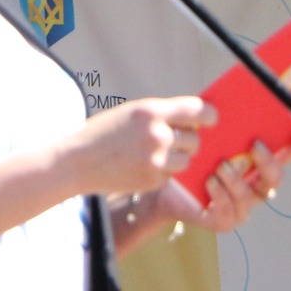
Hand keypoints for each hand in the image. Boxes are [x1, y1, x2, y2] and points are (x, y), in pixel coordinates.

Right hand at [60, 96, 217, 196]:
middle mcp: (157, 134)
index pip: (196, 110)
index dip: (209, 116)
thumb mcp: (131, 113)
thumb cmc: (103, 134)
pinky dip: (163, 172)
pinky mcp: (153, 180)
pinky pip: (172, 175)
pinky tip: (142, 166)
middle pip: (195, 139)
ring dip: (177, 158)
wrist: (78, 162)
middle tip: (171, 141)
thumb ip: (160, 114)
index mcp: (151, 111)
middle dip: (188, 141)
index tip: (212, 120)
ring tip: (155, 155)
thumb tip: (193, 119)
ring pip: (186, 159)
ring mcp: (157, 160)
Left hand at [164, 132, 290, 232]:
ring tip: (221, 166)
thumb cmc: (192, 159)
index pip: (286, 155)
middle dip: (268, 162)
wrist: (164, 187)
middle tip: (254, 146)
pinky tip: (210, 182)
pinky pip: (229, 213)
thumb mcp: (206, 138)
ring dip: (237, 180)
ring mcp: (241, 206)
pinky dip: (221, 196)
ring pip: (250, 196)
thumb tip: (224, 103)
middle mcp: (254, 186)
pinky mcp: (223, 220)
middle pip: (275, 178)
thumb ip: (221, 124)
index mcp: (256, 164)